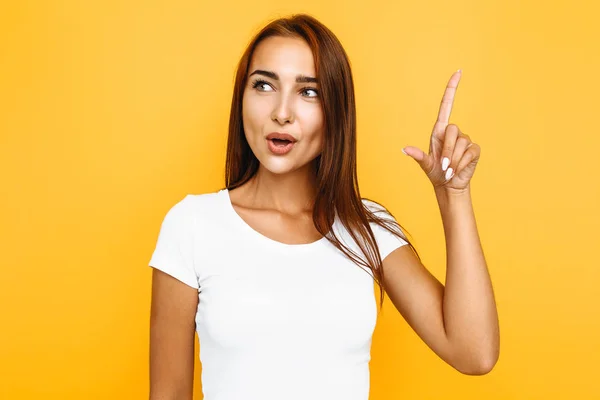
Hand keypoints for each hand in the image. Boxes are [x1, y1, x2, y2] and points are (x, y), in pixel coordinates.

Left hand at [402, 70, 480, 192]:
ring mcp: (465, 140)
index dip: (452, 88)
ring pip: (460, 144)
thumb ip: (417, 156)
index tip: (458, 72)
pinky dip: (461, 164)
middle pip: (453, 130)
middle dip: (447, 150)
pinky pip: (469, 152)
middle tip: (443, 166)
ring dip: (453, 160)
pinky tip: (457, 170)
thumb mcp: (425, 164)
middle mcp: (453, 133)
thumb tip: (405, 149)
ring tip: (449, 170)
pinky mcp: (474, 150)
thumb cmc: (435, 172)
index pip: (446, 104)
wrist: (449, 185)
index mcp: (439, 131)